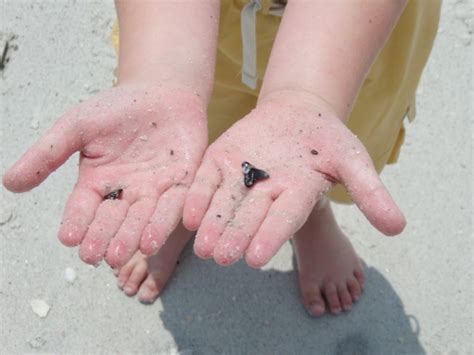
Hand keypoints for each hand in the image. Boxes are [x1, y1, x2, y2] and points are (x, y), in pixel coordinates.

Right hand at [3, 85, 206, 267]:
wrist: (162, 93)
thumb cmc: (118, 108)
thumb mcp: (78, 126)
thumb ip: (49, 153)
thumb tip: (10, 183)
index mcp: (98, 184)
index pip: (84, 207)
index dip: (77, 222)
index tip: (68, 238)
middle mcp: (126, 194)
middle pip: (114, 220)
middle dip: (105, 238)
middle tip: (96, 256)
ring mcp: (155, 192)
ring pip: (143, 218)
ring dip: (133, 236)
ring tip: (124, 254)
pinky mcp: (183, 185)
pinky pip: (175, 204)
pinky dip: (165, 220)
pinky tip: (155, 237)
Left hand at [183, 99, 404, 267]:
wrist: (298, 114)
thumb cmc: (328, 139)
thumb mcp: (353, 159)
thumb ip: (370, 192)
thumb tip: (398, 228)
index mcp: (296, 196)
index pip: (284, 219)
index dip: (270, 236)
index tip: (256, 259)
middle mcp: (266, 193)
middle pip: (249, 218)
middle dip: (236, 237)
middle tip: (223, 259)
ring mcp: (241, 178)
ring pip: (224, 205)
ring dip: (213, 225)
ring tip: (203, 248)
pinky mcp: (221, 161)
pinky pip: (207, 180)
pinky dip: (199, 196)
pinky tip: (188, 214)